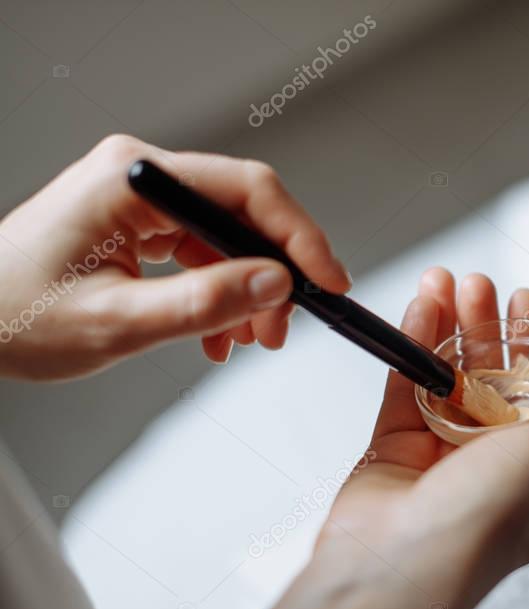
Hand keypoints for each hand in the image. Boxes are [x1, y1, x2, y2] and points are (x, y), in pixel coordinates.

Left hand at [0, 134, 350, 379]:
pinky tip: (218, 331)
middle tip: (281, 328)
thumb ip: (203, 303)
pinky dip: (221, 293)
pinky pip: (204, 252)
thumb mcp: (117, 321)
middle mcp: (140, 178)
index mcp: (131, 179)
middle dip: (274, 275)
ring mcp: (141, 199)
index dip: (299, 236)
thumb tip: (275, 284)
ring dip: (249, 290)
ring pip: (229, 238)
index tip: (327, 280)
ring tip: (247, 338)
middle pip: (244, 214)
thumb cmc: (11, 315)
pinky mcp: (140, 224)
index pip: (246, 190)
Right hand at [219, 269, 528, 608]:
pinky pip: (406, 385)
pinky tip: (421, 305)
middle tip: (483, 284)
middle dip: (492, 326)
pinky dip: (413, 344)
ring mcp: (441, 457)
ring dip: (450, 323)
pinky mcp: (394, 451)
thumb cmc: (490, 517)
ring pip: (448, 375)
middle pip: (496, 378)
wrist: (401, 563)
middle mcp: (494, 464)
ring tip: (445, 278)